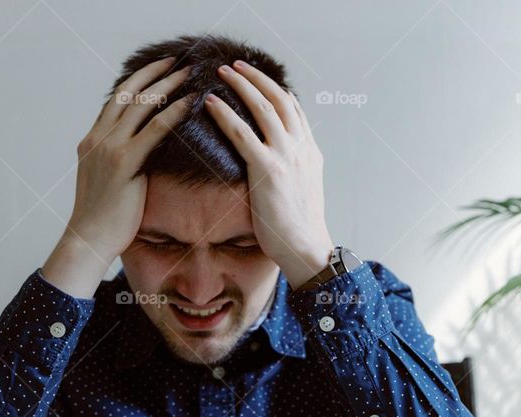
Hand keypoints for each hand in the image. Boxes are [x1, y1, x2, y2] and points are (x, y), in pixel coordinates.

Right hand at [66, 57, 194, 264]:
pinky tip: (190, 102)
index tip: (156, 70)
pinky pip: (153, 131)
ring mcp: (109, 149)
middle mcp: (98, 138)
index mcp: (92, 141)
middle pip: (128, 94)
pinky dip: (173, 113)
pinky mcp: (124, 163)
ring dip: (166, 85)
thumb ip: (121, 163)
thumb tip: (144, 157)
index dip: (137, 82)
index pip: (115, 101)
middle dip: (153, 74)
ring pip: (141, 106)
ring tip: (188, 73)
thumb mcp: (107, 182)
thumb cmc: (103, 220)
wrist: (88, 240)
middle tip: (175, 60)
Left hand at [203, 60, 332, 289]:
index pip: (294, 109)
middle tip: (236, 65)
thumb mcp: (304, 190)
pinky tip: (210, 104)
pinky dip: (225, 114)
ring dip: (241, 85)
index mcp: (310, 152)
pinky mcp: (268, 170)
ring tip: (221, 73)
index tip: (258, 78)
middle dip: (256, 78)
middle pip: (279, 99)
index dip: (275, 89)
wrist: (305, 247)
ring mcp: (286, 156)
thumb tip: (280, 164)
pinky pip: (242, 134)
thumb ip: (295, 168)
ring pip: (262, 108)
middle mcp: (301, 148)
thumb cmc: (300, 227)